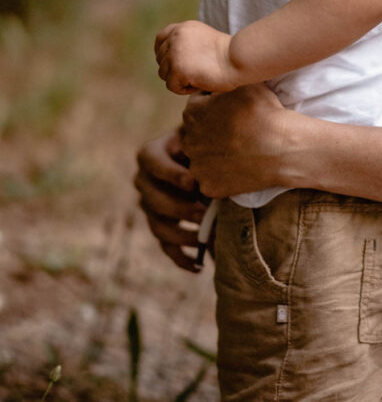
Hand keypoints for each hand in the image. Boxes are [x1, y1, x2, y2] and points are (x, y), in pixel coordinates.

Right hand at [134, 129, 208, 271]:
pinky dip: (182, 259)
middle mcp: (144, 181)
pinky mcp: (160, 226)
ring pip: (158, 226)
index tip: (194, 182)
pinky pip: (166, 247)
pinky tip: (199, 266)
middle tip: (205, 212)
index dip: (171, 174)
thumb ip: (203, 142)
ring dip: (182, 235)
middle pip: (153, 200)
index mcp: (150, 154)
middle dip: (180, 208)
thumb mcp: (201, 136)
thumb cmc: (204, 140)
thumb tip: (217, 155)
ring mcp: (149, 206)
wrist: (205, 154)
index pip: (153, 163)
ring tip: (207, 236)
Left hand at [154, 20, 234, 93]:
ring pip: (164, 74)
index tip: (172, 64)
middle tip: (195, 73)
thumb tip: (171, 61)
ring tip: (199, 78)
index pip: (160, 39)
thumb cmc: (228, 55)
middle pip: (161, 59)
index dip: (162, 53)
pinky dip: (184, 89)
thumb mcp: (204, 41)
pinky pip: (171, 86)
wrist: (239, 59)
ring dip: (180, 80)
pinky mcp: (178, 68)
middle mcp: (176, 37)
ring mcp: (175, 52)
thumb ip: (187, 44)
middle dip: (174, 70)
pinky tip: (199, 84)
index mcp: (183, 28)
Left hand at [180, 85, 290, 197]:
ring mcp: (197, 166)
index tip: (232, 110)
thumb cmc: (264, 113)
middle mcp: (188, 140)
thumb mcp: (242, 84)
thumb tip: (215, 83)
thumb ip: (221, 83)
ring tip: (239, 150)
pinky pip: (211, 179)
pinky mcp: (208, 186)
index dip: (216, 105)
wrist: (282, 148)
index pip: (198, 105)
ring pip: (202, 157)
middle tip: (236, 130)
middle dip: (212, 130)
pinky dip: (222, 175)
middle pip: (197, 132)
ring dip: (215, 153)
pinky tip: (239, 167)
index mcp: (192, 112)